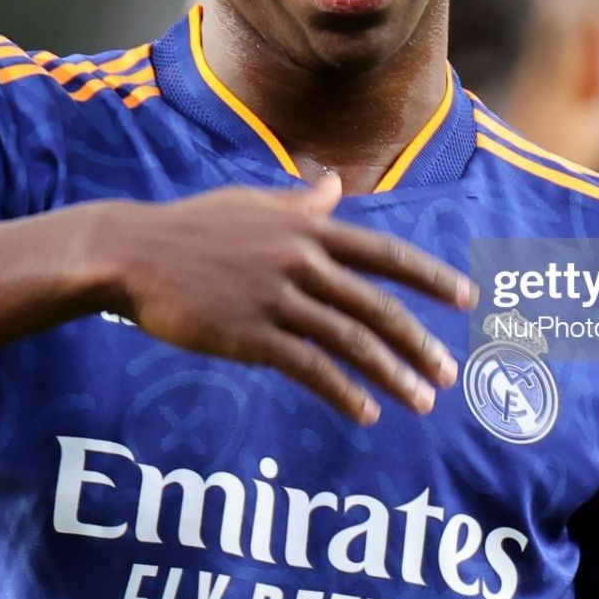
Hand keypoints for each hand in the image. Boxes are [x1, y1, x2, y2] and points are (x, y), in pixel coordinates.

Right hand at [95, 175, 475, 423]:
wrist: (132, 254)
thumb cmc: (190, 228)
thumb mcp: (249, 204)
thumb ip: (299, 202)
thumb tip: (333, 186)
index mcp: (306, 228)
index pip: (384, 254)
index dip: (430, 278)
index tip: (466, 298)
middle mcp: (300, 260)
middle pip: (376, 305)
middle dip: (419, 341)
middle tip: (448, 372)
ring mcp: (276, 298)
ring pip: (350, 341)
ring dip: (392, 373)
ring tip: (421, 401)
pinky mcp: (250, 334)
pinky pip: (309, 368)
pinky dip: (344, 392)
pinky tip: (366, 412)